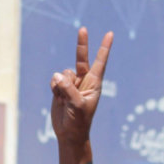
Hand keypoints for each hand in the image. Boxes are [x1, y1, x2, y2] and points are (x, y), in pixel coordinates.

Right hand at [50, 27, 113, 163]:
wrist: (69, 134)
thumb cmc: (79, 121)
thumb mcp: (77, 105)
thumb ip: (68, 89)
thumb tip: (58, 75)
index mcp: (94, 84)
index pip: (100, 62)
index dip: (104, 48)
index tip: (110, 33)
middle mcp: (83, 81)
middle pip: (81, 58)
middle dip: (82, 44)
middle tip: (83, 29)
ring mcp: (71, 84)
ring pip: (63, 73)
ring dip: (61, 84)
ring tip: (64, 98)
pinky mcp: (60, 89)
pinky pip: (54, 80)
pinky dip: (54, 88)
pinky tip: (57, 98)